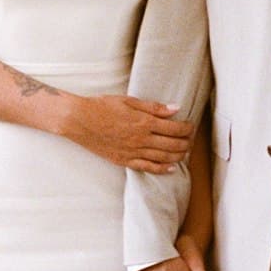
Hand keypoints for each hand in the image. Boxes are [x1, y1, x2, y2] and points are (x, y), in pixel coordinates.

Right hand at [64, 96, 193, 172]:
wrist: (80, 120)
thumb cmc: (102, 106)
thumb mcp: (129, 101)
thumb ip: (154, 107)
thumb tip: (175, 109)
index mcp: (144, 122)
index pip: (175, 128)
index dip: (187, 128)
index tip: (191, 127)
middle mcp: (141, 139)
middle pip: (173, 144)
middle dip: (186, 143)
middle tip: (191, 140)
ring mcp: (133, 152)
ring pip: (163, 157)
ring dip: (178, 155)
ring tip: (185, 152)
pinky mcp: (124, 160)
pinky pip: (147, 167)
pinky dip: (162, 169)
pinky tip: (171, 168)